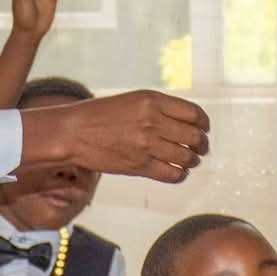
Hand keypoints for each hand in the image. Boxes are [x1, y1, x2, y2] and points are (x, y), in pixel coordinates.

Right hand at [25, 91, 209, 184]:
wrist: (72, 133)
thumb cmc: (99, 115)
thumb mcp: (132, 100)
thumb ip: (159, 108)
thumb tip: (186, 123)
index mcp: (152, 100)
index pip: (194, 114)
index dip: (204, 124)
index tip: (203, 129)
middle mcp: (153, 121)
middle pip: (195, 137)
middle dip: (202, 145)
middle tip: (200, 148)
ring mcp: (147, 145)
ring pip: (187, 158)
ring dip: (192, 161)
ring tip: (188, 160)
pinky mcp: (140, 166)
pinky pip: (173, 174)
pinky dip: (180, 174)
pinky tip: (176, 171)